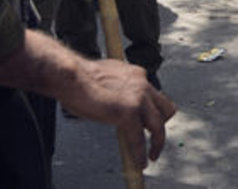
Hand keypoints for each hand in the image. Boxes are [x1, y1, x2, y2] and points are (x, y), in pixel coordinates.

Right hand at [60, 58, 177, 167]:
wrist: (71, 76)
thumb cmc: (79, 78)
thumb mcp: (107, 79)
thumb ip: (117, 90)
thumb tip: (114, 102)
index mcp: (136, 75)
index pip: (153, 96)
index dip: (150, 112)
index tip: (146, 123)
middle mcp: (142, 84)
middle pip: (166, 108)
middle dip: (161, 125)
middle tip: (153, 139)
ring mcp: (138, 98)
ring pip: (159, 125)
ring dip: (157, 143)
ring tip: (151, 155)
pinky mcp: (128, 113)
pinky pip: (139, 138)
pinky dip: (140, 153)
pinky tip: (139, 161)